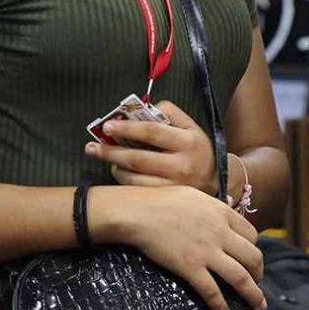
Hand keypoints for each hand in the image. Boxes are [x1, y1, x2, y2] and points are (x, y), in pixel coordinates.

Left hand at [85, 100, 218, 193]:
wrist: (217, 180)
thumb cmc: (196, 148)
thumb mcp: (189, 125)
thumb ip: (168, 113)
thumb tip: (141, 107)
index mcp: (188, 141)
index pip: (152, 131)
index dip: (127, 128)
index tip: (107, 126)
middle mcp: (182, 166)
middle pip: (138, 158)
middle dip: (110, 152)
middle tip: (92, 147)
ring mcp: (174, 187)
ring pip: (134, 178)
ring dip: (114, 166)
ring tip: (102, 157)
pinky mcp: (168, 201)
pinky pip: (138, 191)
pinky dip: (123, 180)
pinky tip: (117, 171)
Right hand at [92, 184, 265, 309]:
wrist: (139, 213)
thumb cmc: (161, 200)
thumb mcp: (195, 195)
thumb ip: (213, 205)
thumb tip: (226, 206)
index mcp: (222, 213)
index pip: (252, 234)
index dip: (254, 248)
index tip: (251, 258)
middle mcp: (220, 233)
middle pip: (253, 257)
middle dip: (259, 273)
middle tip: (257, 283)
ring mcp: (207, 252)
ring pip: (241, 277)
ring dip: (253, 295)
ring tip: (258, 306)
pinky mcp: (191, 268)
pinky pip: (212, 291)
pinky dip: (221, 306)